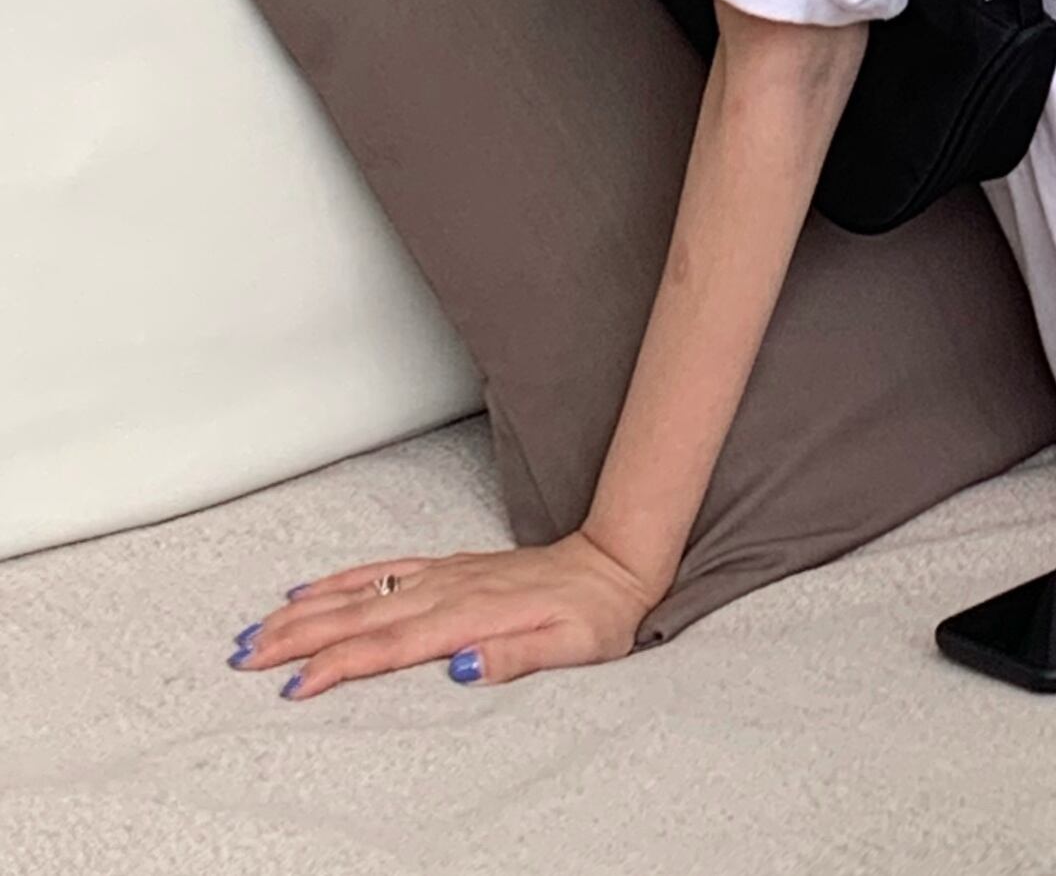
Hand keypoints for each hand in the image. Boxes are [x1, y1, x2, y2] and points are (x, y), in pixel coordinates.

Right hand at [227, 528, 663, 699]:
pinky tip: (310, 588)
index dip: (337, 666)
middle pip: (359, 616)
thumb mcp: (570, 648)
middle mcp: (450, 590)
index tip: (293, 688)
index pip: (389, 646)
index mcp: (472, 616)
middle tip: (242, 657)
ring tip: (255, 628)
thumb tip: (463, 671)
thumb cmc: (595, 615)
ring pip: (362, 591)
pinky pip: (385, 568)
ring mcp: (446, 574)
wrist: (616, 564)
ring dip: (306, 609)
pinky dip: (342, 579)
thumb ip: (515, 659)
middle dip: (297, 637)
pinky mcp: (450, 566)